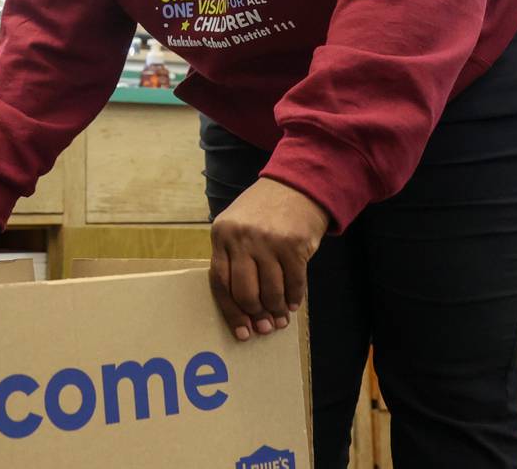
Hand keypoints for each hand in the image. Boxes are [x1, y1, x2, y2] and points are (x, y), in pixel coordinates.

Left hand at [210, 177, 327, 340]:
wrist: (296, 185)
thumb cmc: (263, 210)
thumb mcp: (237, 224)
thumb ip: (232, 257)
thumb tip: (243, 307)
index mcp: (222, 233)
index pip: (220, 282)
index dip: (231, 312)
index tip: (242, 332)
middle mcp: (242, 237)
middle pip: (245, 292)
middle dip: (256, 314)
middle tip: (264, 325)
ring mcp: (268, 241)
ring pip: (271, 291)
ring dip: (277, 310)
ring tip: (280, 317)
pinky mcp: (293, 244)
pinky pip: (294, 283)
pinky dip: (295, 298)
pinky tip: (293, 304)